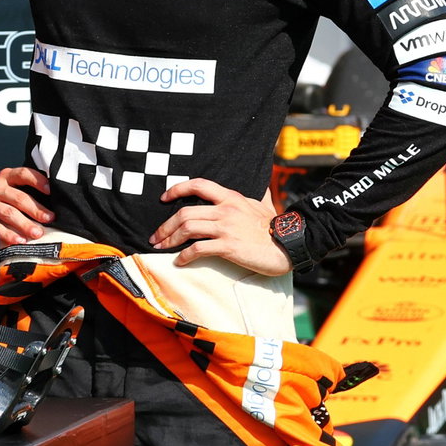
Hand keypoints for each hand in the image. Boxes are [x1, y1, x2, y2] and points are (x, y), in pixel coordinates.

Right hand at [0, 166, 54, 245]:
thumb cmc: (4, 198)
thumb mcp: (14, 188)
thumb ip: (29, 190)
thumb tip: (56, 200)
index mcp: (6, 176)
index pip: (23, 174)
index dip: (37, 181)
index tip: (50, 190)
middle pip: (18, 197)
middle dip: (35, 209)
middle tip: (49, 218)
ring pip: (9, 213)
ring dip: (25, 224)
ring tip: (37, 233)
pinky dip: (9, 234)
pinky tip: (20, 240)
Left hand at [149, 178, 289, 275]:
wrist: (290, 245)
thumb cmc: (276, 226)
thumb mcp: (265, 204)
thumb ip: (259, 193)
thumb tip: (263, 184)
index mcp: (231, 197)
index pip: (198, 185)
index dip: (177, 189)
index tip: (163, 198)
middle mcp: (225, 209)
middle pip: (185, 212)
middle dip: (165, 225)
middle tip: (155, 236)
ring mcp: (226, 228)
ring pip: (187, 228)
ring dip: (169, 239)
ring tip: (161, 247)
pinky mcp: (228, 246)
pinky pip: (198, 249)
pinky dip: (184, 256)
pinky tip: (179, 261)